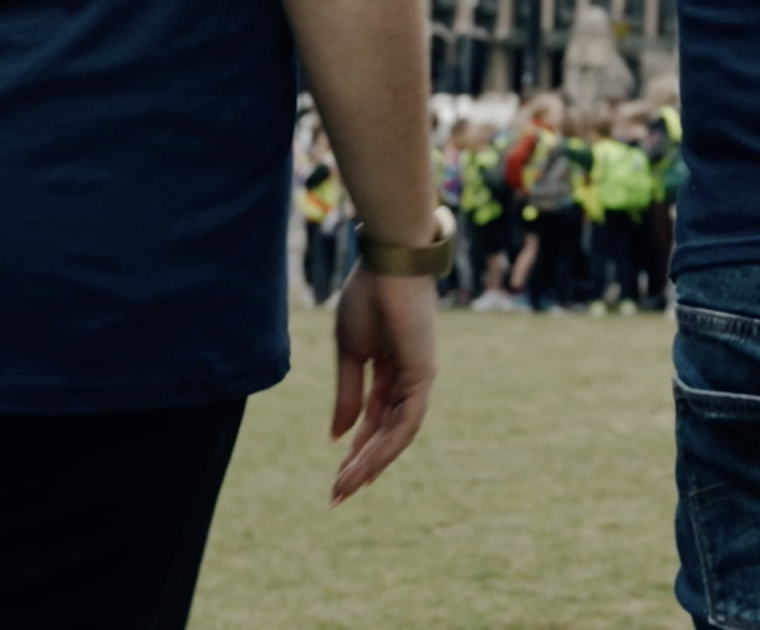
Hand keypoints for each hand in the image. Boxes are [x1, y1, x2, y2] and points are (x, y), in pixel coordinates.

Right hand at [327, 272, 436, 503]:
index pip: (375, 420)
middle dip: (361, 466)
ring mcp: (419, 379)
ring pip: (397, 435)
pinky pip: (406, 422)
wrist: (388, 262)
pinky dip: (385, 447)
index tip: (335, 476)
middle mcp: (409, 380)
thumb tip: (337, 436)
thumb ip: (347, 395)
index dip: (355, 449)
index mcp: (390, 371)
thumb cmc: (367, 297)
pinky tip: (363, 466)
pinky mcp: (423, 376)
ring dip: (370, 464)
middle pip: (386, 433)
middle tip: (337, 496)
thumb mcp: (349, 353)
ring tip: (344, 488)